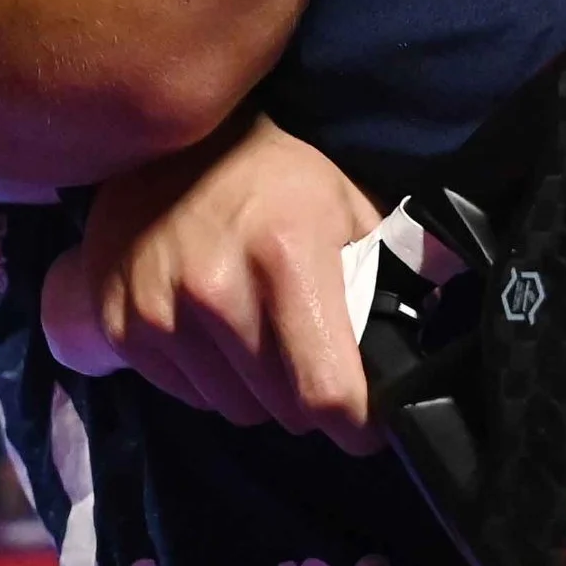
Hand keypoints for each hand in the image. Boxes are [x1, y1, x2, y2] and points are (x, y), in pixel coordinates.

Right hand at [39, 110, 382, 453]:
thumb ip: (392, 272)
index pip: (328, 393)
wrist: (168, 142)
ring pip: (236, 410)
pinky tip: (215, 332)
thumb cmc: (276, 178)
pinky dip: (212, 379)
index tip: (370, 421)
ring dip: (259, 391)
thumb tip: (443, 324)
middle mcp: (216, 290)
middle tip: (313, 358)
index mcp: (287, 258)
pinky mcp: (123, 326)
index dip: (359, 422)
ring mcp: (160, 311)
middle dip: (309, 399)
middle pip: (283, 411)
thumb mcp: (349, 207)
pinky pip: (189, 396)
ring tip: (261, 337)